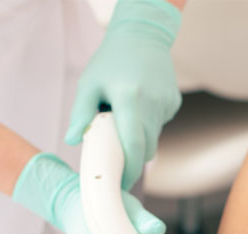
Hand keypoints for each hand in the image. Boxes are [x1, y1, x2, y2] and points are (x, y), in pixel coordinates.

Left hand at [65, 0, 182, 189]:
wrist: (143, 36)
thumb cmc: (111, 60)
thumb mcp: (90, 83)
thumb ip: (81, 114)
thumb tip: (73, 141)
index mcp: (129, 98)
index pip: (133, 145)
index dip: (128, 170)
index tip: (121, 183)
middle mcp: (151, 103)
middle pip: (146, 149)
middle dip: (133, 159)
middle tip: (118, 159)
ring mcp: (166, 104)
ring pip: (154, 138)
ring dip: (139, 139)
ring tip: (126, 119)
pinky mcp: (174, 103)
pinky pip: (160, 125)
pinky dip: (148, 124)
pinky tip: (141, 105)